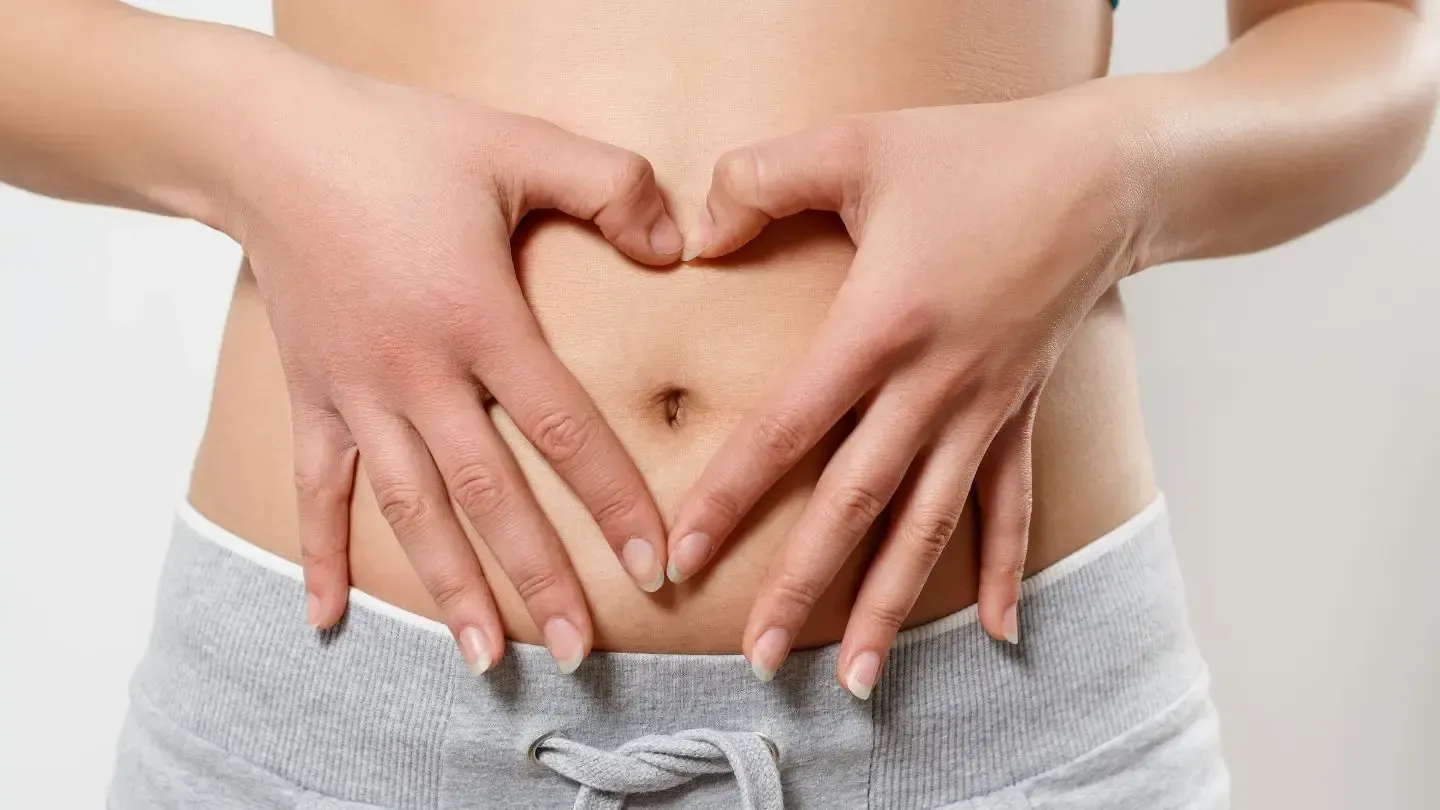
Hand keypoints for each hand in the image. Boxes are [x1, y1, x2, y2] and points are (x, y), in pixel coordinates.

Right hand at [230, 70, 681, 673]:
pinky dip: (318, 552)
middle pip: (488, 494)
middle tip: (577, 652)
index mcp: (478, 319)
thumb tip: (679, 246)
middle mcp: (417, 374)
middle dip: (537, 578)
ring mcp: (357, 393)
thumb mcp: (517, 143)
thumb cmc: (397, 142)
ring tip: (485, 659)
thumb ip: (612, 187)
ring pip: (409, 510)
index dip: (612, 500)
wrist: (268, 142)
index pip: (562, 429)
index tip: (655, 566)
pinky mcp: (311, 394)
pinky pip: (315, 488)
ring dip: (447, 588)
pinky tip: (325, 616)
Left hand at [670, 92, 1145, 693]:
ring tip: (856, 679)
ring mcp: (985, 409)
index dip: (729, 499)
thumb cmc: (979, 153)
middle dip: (801, 585)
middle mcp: (932, 387)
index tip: (683, 559)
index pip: (786, 431)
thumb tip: (694, 239)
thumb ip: (760, 180)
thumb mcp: (858, 143)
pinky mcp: (1022, 412)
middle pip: (854, 504)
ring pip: (930, 526)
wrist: (1106, 172)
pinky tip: (996, 631)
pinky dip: (1003, 568)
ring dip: (889, 605)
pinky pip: (1012, 504)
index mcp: (881, 327)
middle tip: (756, 658)